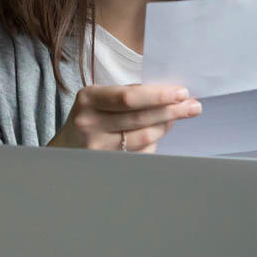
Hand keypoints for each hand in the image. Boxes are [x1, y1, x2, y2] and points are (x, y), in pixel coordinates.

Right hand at [49, 84, 200, 152]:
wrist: (64, 149)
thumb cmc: (90, 117)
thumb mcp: (100, 99)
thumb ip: (128, 96)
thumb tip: (170, 96)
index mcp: (89, 98)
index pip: (130, 97)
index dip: (159, 96)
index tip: (182, 92)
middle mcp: (90, 122)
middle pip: (140, 117)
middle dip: (171, 110)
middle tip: (193, 106)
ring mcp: (96, 146)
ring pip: (143, 137)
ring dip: (167, 126)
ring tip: (183, 115)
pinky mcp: (105, 163)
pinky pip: (139, 153)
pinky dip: (155, 141)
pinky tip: (163, 133)